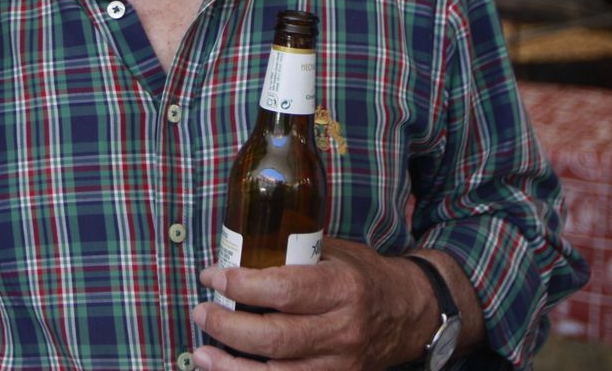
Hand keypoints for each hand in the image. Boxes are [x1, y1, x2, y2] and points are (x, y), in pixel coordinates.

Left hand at [190, 238, 432, 369]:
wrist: (410, 313)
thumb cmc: (363, 276)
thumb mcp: (335, 253)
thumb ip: (292, 255)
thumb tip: (235, 252)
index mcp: (342, 288)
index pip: (284, 289)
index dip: (241, 285)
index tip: (213, 275)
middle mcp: (342, 329)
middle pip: (275, 337)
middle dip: (228, 326)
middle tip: (201, 311)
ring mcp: (340, 363)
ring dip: (232, 366)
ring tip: (202, 353)